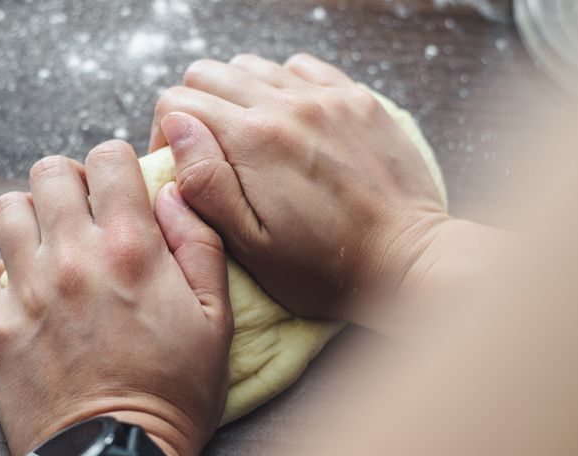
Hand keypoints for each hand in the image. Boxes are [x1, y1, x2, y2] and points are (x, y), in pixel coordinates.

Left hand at [0, 141, 232, 455]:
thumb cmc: (176, 392)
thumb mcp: (216, 319)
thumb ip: (199, 244)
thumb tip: (173, 194)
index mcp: (131, 248)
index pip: (109, 158)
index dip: (118, 163)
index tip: (122, 188)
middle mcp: (73, 257)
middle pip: (49, 171)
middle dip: (70, 181)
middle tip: (85, 213)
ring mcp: (27, 289)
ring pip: (6, 209)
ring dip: (30, 217)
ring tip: (50, 245)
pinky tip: (16, 287)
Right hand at [149, 53, 449, 320]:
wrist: (411, 260)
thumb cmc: (326, 268)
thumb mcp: (252, 247)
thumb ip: (206, 185)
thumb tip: (177, 128)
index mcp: (254, 142)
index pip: (177, 102)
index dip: (166, 135)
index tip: (182, 167)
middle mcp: (287, 106)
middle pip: (208, 73)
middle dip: (194, 109)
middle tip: (210, 152)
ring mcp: (326, 97)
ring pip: (252, 65)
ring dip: (236, 96)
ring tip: (249, 140)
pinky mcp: (357, 100)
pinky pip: (302, 67)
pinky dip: (283, 86)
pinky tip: (289, 122)